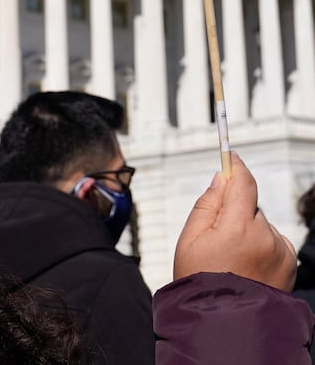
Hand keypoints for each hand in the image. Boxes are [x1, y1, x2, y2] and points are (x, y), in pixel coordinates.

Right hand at [173, 152, 296, 290]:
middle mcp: (266, 237)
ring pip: (261, 223)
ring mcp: (281, 252)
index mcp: (239, 228)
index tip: (230, 156)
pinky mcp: (290, 264)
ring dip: (248, 229)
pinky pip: (273, 240)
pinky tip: (247, 264)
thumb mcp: (190, 239)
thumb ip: (207, 204)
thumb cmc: (201, 281)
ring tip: (231, 257)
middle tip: (216, 234)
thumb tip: (222, 179)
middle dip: (234, 210)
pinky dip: (261, 244)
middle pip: (249, 205)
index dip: (236, 166)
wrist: (225, 323)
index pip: (244, 183)